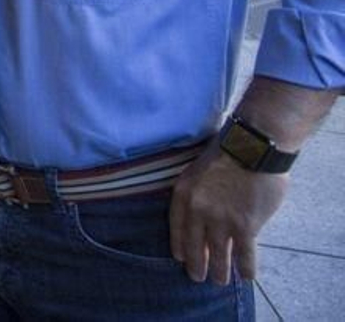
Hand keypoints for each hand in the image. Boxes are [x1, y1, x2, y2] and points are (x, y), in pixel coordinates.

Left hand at [169, 143, 286, 283]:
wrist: (251, 147)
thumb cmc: (227, 152)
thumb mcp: (197, 169)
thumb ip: (198, 193)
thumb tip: (203, 211)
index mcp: (184, 194)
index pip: (177, 227)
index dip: (179, 245)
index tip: (179, 257)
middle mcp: (198, 210)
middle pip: (194, 245)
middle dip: (196, 264)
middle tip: (197, 277)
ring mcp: (221, 220)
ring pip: (218, 254)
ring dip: (220, 271)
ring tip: (219, 281)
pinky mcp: (245, 225)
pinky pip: (244, 254)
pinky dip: (246, 267)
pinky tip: (246, 277)